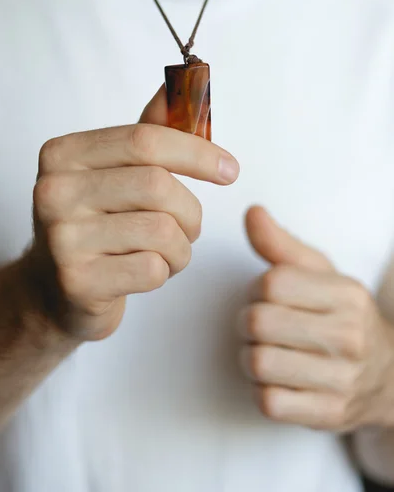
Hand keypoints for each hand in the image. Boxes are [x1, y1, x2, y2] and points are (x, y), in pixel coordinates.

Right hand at [25, 86, 238, 341]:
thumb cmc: (95, 223)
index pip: (145, 139)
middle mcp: (53, 191)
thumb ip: (150, 129)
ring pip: (163, 231)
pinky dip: (166, 272)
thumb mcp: (113, 172)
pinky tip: (147, 271)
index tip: (230, 169)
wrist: (52, 288)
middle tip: (189, 226)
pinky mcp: (77, 282)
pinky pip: (153, 269)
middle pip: (158, 186)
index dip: (197, 152)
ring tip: (166, 251)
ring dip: (181, 246)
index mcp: (64, 154)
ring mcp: (61, 239)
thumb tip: (189, 79)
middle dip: (191, 211)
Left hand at [238, 207, 393, 430]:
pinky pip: (269, 401)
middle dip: (247, 322)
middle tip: (260, 325)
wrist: (388, 375)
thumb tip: (252, 212)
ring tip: (266, 351)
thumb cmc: (342, 316)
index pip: (272, 283)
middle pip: (258, 322)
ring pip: (258, 362)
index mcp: (346, 295)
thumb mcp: (319, 273)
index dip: (256, 289)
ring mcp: (341, 379)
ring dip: (250, 356)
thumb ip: (280, 244)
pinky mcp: (328, 414)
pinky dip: (262, 390)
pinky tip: (277, 379)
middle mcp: (348, 337)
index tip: (266, 296)